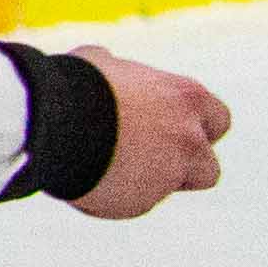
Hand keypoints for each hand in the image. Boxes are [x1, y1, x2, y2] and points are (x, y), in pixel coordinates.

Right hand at [67, 48, 228, 218]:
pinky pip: (131, 203)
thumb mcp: (100, 63)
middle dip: (185, 168)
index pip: (217, 120)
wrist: (50, 121)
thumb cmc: (73, 83)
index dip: (197, 129)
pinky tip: (86, 177)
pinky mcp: (139, 202)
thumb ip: (120, 74)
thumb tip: (107, 64)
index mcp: (187, 99)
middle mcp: (188, 139)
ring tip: (106, 166)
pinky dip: (113, 195)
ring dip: (147, 184)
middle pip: (208, 168)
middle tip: (149, 159)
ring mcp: (168, 175)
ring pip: (166, 189)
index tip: (173, 131)